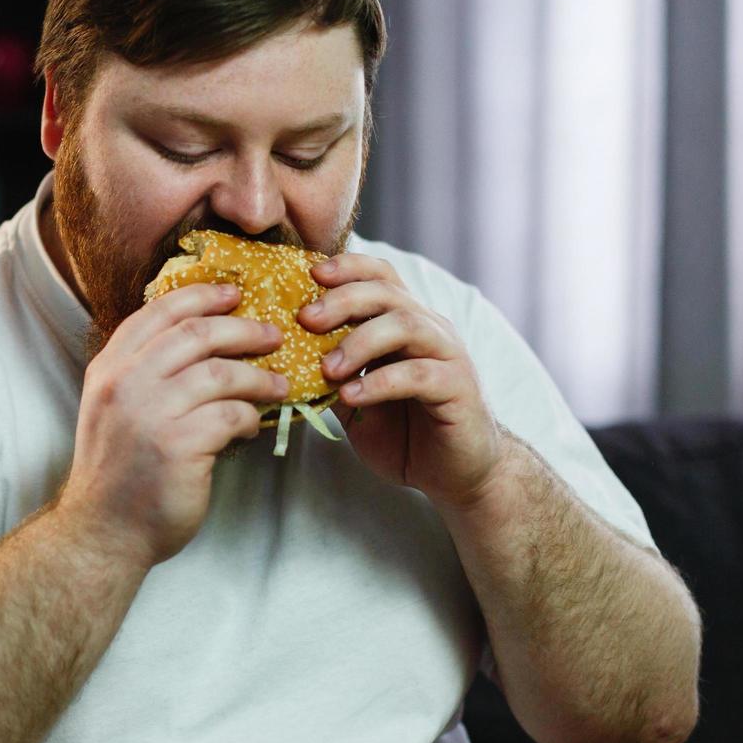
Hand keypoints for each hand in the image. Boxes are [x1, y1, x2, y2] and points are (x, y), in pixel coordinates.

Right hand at [59, 283, 287, 565]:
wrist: (103, 531)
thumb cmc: (117, 472)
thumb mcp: (113, 409)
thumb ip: (143, 372)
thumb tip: (203, 341)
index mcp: (109, 368)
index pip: (158, 312)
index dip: (201, 296)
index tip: (234, 293)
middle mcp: (126, 383)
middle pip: (196, 334)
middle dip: (242, 329)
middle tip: (272, 334)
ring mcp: (151, 413)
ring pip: (221, 373)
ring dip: (258, 375)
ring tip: (278, 383)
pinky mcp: (179, 446)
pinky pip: (231, 415)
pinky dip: (250, 415)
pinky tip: (254, 423)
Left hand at [298, 254, 511, 509]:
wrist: (455, 474)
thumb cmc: (405, 433)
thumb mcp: (355, 400)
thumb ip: (332, 374)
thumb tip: (285, 355)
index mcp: (405, 323)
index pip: (380, 276)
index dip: (348, 268)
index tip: (310, 273)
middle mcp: (429, 330)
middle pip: (387, 293)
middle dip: (342, 300)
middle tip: (306, 319)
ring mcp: (447, 356)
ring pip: (406, 325)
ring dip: (360, 341)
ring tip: (328, 368)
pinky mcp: (458, 389)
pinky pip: (418, 375)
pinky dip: (379, 383)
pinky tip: (352, 397)